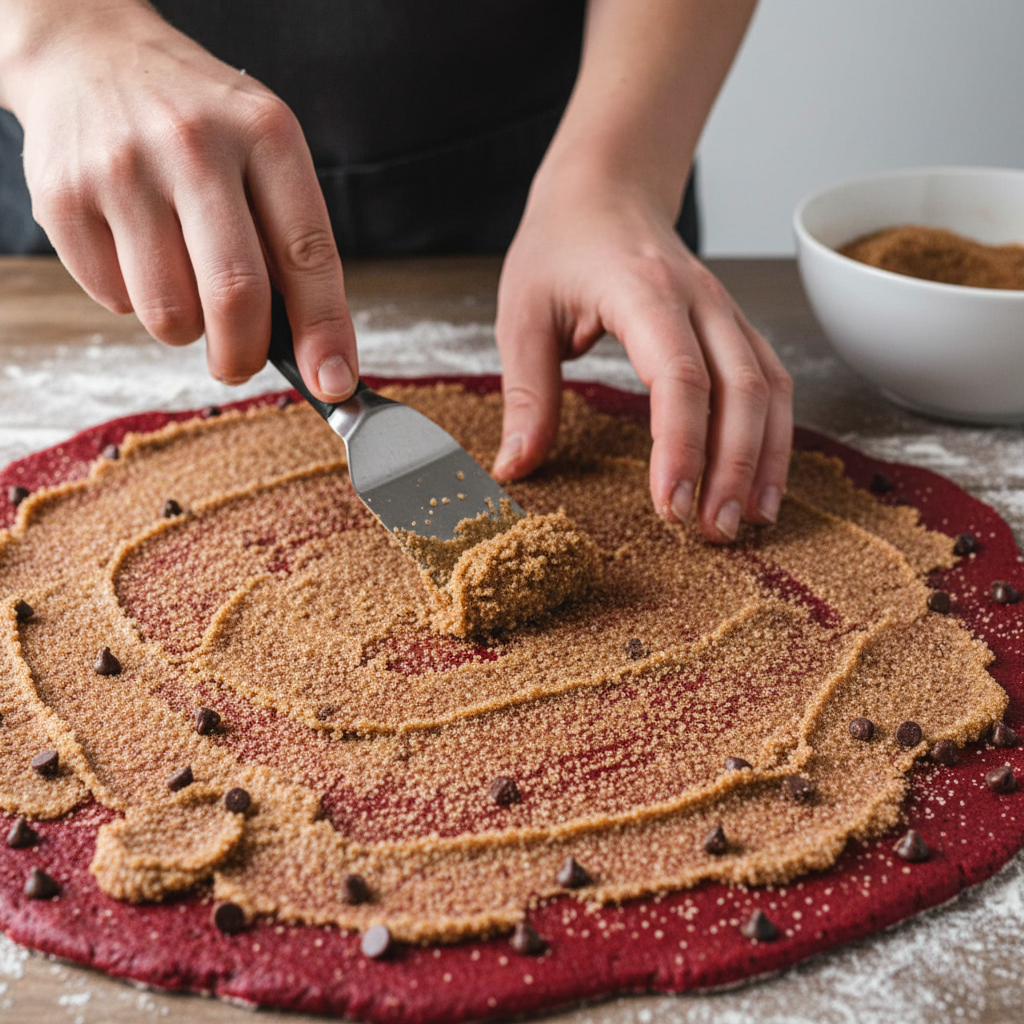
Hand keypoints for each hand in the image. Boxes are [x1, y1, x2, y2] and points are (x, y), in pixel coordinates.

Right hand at [0, 0, 356, 400]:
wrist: (89, 52)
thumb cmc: (198, 124)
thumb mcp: (263, 149)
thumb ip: (291, 239)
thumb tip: (318, 353)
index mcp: (265, 134)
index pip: (308, 254)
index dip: (325, 331)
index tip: (334, 383)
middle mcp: (195, 145)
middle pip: (235, 295)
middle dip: (245, 355)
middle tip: (241, 365)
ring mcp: (123, 170)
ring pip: (170, 314)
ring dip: (186, 328)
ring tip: (184, 286)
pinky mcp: (64, 197)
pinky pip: (115, 300)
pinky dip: (135, 301)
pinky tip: (136, 251)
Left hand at [493, 176, 792, 541]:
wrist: (606, 185)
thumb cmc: (560, 244)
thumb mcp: (523, 313)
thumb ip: (526, 392)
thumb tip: (515, 468)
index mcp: (643, 292)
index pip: (679, 376)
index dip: (681, 445)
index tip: (670, 506)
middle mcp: (700, 300)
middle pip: (741, 388)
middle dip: (734, 467)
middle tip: (713, 533)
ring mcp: (726, 311)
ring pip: (770, 388)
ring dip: (766, 458)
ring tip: (749, 522)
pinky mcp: (735, 326)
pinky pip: (771, 382)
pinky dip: (774, 435)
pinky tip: (762, 482)